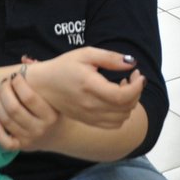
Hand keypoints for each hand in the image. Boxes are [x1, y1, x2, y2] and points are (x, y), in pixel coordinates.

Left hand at [0, 70, 62, 152]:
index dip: (18, 83)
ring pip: (6, 121)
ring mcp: (29, 138)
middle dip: (4, 92)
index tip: (14, 76)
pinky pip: (4, 141)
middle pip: (14, 108)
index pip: (29, 97)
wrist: (58, 134)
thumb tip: (24, 60)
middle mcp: (40, 128)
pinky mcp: (20, 147)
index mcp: (50, 114)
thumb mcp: (53, 92)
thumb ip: (41, 73)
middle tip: (2, 84)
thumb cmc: (52, 107)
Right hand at [20, 47, 143, 128]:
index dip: (137, 86)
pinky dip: (121, 114)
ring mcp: (88, 116)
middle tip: (133, 76)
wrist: (41, 86)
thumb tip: (132, 63)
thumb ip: (110, 58)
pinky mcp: (88, 121)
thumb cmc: (63, 66)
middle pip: (125, 108)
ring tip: (124, 87)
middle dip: (136, 92)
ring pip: (121, 118)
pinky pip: (112, 124)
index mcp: (90, 86)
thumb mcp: (86, 54)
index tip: (138, 74)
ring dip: (130, 103)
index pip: (122, 96)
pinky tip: (116, 98)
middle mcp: (90, 105)